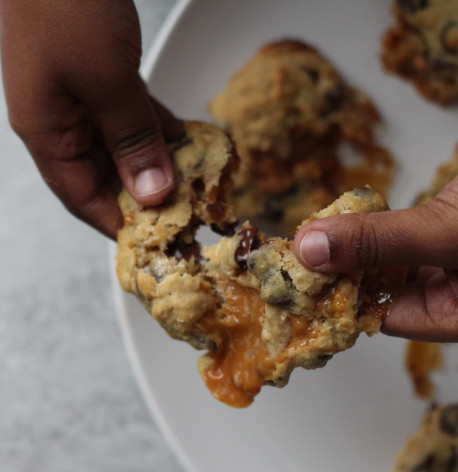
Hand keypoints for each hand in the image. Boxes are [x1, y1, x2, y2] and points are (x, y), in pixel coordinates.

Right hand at [1, 0, 183, 237]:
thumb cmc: (67, 5)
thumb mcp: (106, 81)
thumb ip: (132, 140)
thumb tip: (155, 194)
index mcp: (47, 133)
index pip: (85, 201)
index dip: (122, 227)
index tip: (161, 246)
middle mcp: (61, 123)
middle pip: (107, 179)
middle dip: (147, 197)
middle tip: (189, 215)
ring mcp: (80, 98)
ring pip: (123, 149)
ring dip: (157, 164)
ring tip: (195, 182)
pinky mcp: (99, 76)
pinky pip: (130, 116)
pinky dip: (157, 129)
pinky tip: (184, 139)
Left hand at [294, 73, 457, 342]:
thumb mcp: (446, 231)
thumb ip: (374, 242)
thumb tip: (307, 253)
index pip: (391, 318)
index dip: (346, 294)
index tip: (305, 272)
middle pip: (397, 289)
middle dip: (357, 265)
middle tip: (311, 242)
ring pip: (409, 260)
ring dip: (377, 242)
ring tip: (334, 224)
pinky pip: (427, 238)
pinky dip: (402, 226)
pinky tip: (376, 212)